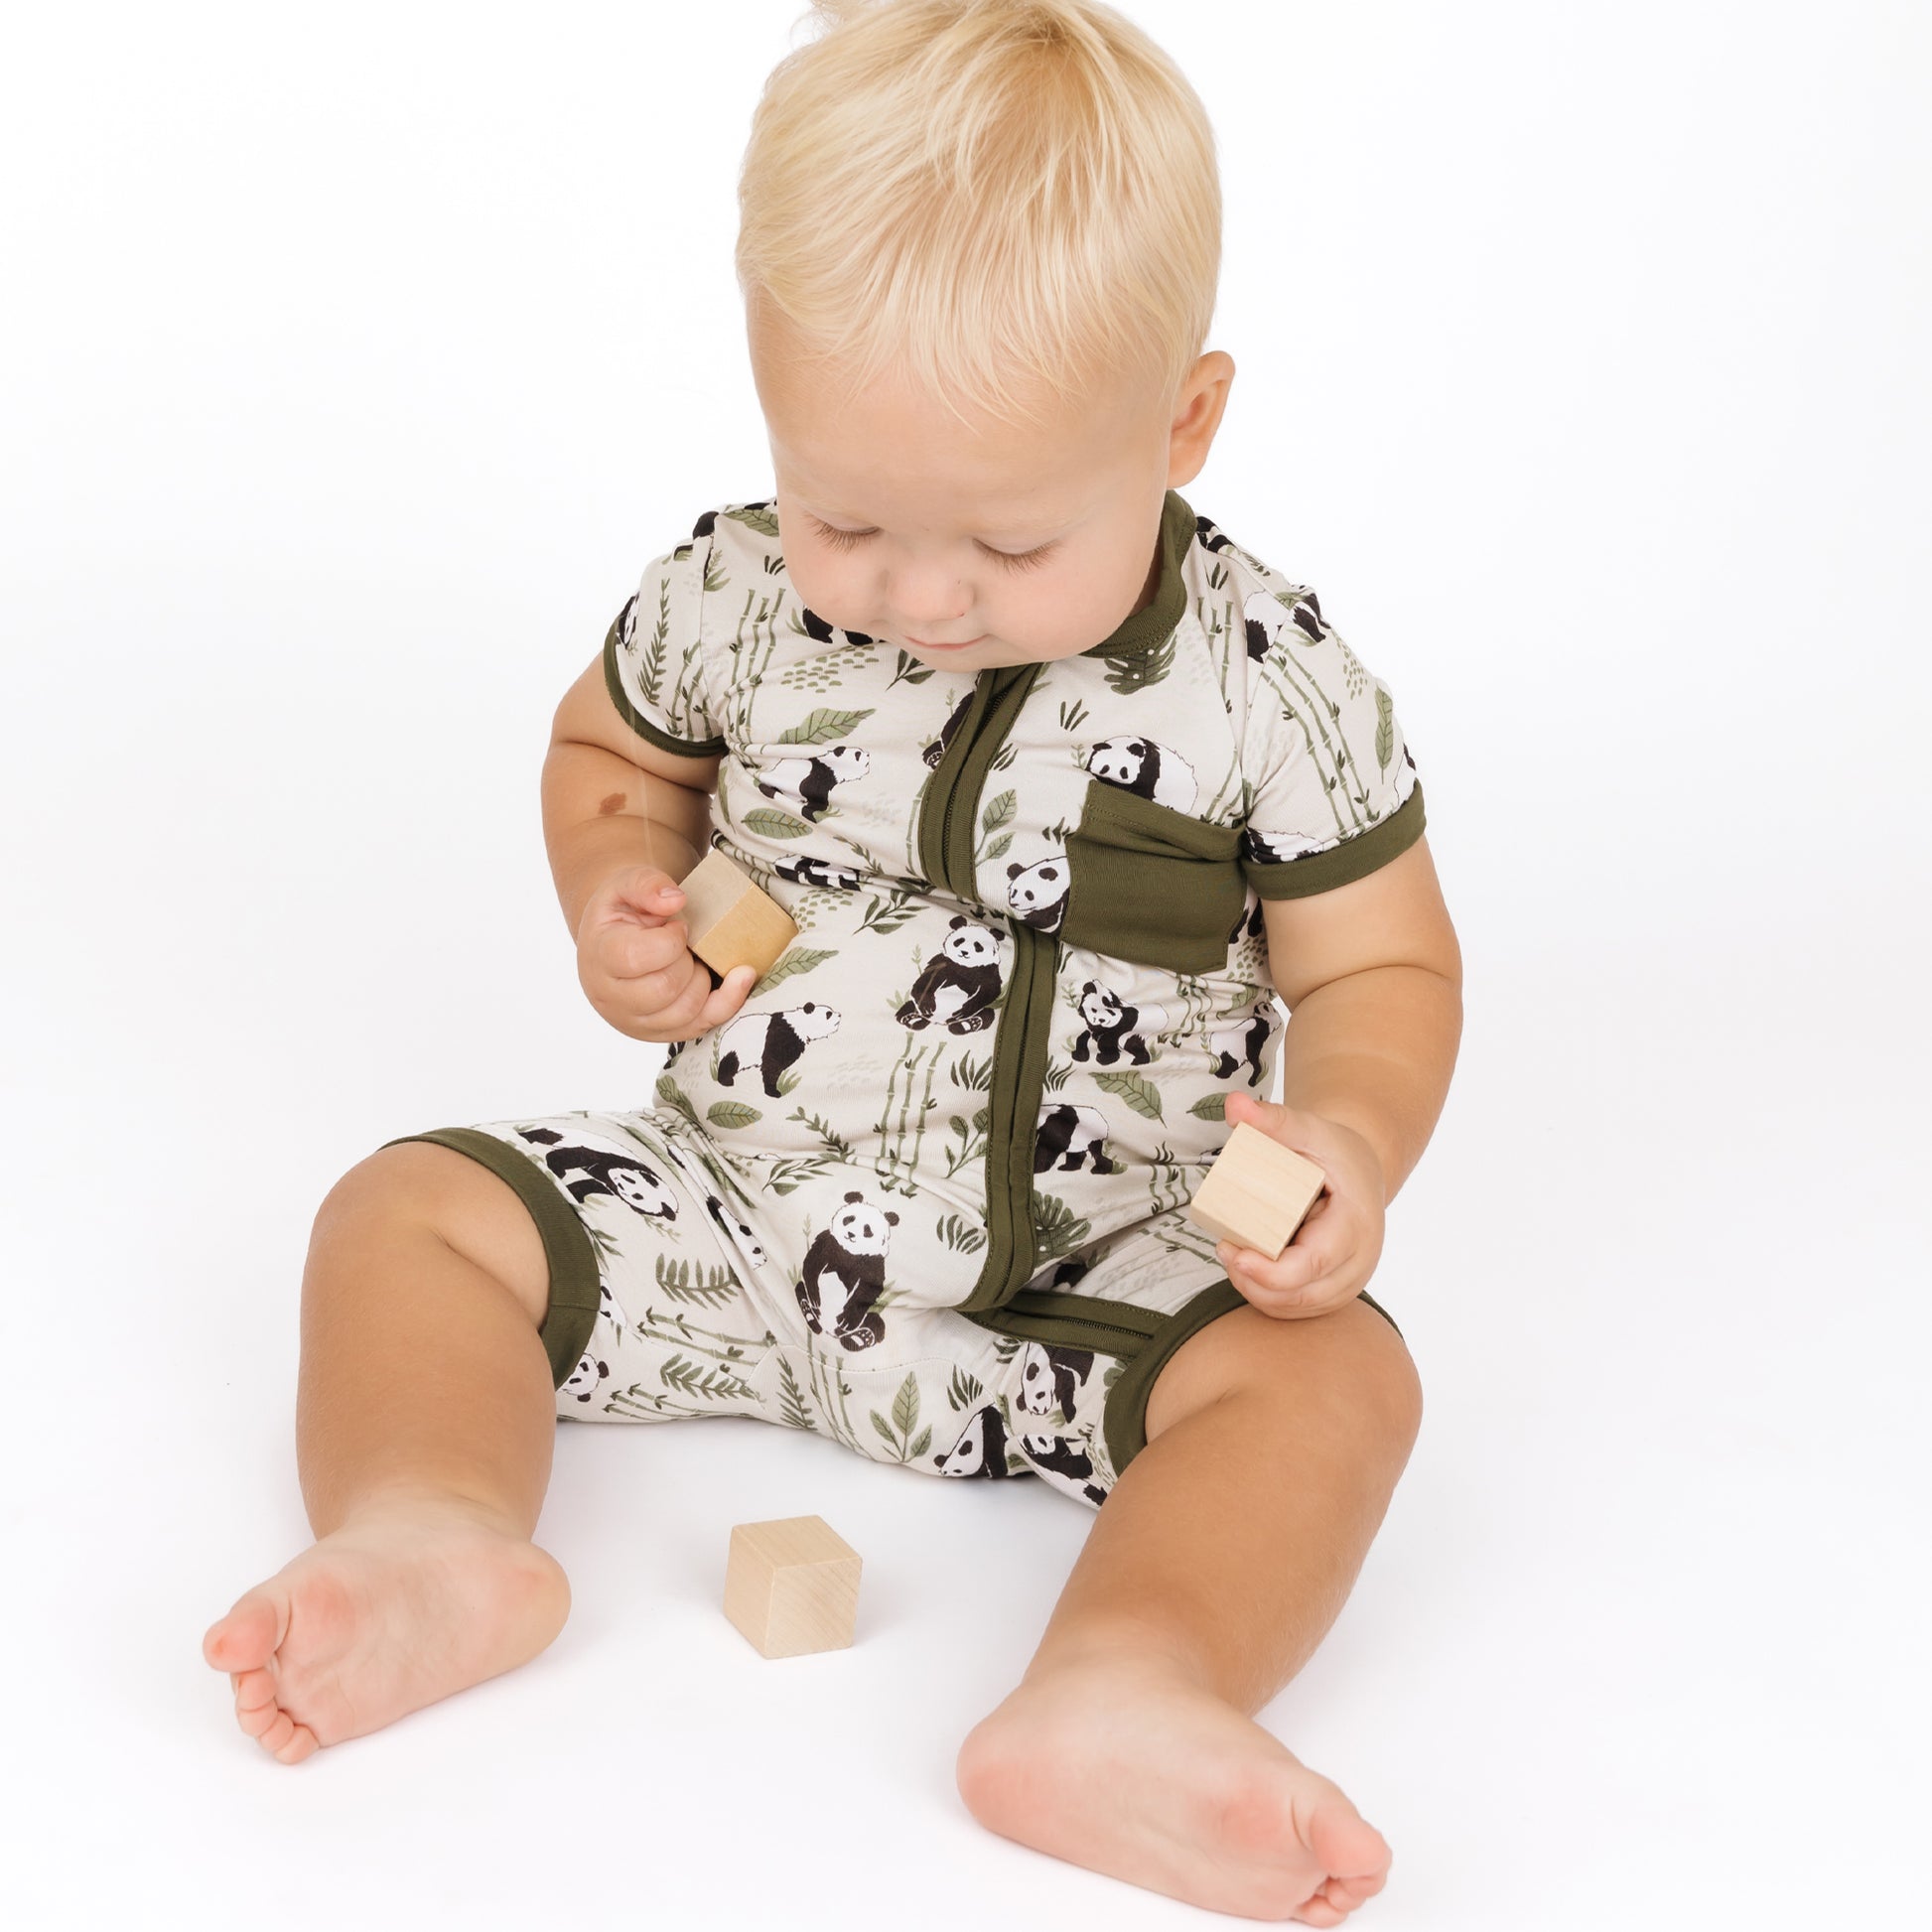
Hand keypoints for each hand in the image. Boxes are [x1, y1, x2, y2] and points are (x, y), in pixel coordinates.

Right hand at [576, 864, 758, 1042]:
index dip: (670, 939)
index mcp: (599, 957)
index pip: (637, 957)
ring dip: (703, 980)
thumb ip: (646, 884)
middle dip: (687, 961)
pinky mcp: (661, 1034)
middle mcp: (610, 998)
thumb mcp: (625, 885)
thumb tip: (676, 899)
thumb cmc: (623, 914)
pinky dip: (729, 1001)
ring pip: (686, 1012)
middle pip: (664, 989)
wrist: (614, 944)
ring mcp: (635, 1022)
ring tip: (694, 960)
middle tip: (687, 944)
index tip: (678, 926)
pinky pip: (703, 1026)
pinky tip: (741, 977)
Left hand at [1211, 1090, 1386, 1319]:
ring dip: (1259, 1292)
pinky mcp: (1336, 1288)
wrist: (1361, 1168)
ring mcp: (1350, 1279)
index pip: (1316, 1262)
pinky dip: (1270, 1300)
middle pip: (1305, 1293)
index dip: (1272, 1271)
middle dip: (1256, 1282)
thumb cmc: (1332, 1148)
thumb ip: (1273, 1118)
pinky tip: (1247, 1277)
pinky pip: (1301, 1308)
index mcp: (1356, 1223)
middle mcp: (1360, 1259)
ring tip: (1231, 1259)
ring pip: (1300, 1306)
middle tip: (1223, 1250)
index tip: (1234, 1255)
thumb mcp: (1308, 1128)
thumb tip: (1233, 1106)